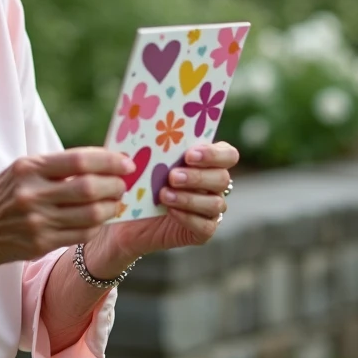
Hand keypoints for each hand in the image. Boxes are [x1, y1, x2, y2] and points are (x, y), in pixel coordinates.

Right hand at [0, 148, 133, 277]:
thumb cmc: (3, 196)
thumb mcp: (21, 171)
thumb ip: (55, 167)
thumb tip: (100, 163)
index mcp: (28, 168)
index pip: (79, 160)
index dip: (109, 161)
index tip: (126, 163)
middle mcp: (32, 193)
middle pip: (89, 188)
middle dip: (114, 185)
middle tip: (123, 184)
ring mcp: (37, 221)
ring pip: (90, 214)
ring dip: (110, 207)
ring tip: (114, 202)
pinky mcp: (41, 243)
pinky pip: (82, 234)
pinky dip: (97, 225)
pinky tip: (99, 219)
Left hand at [87, 141, 238, 265]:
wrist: (128, 217)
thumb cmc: (140, 180)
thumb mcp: (145, 161)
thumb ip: (155, 145)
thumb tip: (145, 126)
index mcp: (208, 161)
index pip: (228, 154)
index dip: (213, 154)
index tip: (189, 155)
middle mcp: (215, 184)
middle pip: (222, 178)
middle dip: (197, 177)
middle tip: (172, 176)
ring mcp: (211, 209)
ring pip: (215, 204)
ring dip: (190, 198)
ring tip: (164, 195)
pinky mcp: (203, 231)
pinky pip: (206, 226)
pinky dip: (188, 218)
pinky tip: (170, 211)